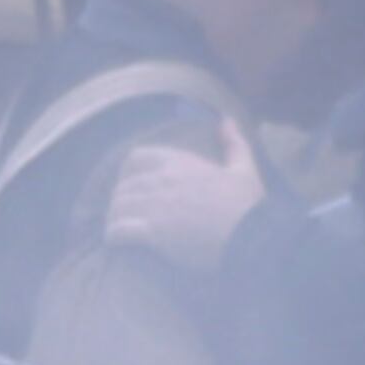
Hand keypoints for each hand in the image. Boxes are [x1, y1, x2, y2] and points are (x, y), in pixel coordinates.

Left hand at [105, 117, 265, 274]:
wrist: (251, 238)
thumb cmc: (248, 207)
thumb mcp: (244, 169)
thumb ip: (233, 143)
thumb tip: (226, 120)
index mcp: (180, 162)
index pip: (136, 158)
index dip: (127, 174)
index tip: (130, 188)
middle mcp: (163, 179)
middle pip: (123, 186)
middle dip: (120, 201)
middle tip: (124, 216)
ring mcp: (155, 205)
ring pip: (117, 207)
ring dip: (114, 219)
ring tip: (117, 232)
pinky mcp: (153, 232)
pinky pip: (119, 230)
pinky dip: (113, 236)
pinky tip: (115, 243)